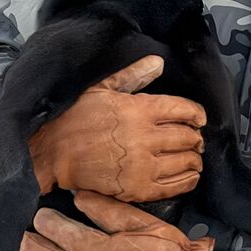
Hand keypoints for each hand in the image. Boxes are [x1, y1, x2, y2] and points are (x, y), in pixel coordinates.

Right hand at [28, 55, 206, 202]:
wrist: (52, 153)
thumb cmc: (73, 118)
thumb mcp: (101, 88)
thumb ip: (133, 76)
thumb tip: (158, 62)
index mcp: (139, 109)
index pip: (184, 110)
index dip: (197, 115)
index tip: (199, 119)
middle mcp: (145, 136)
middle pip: (189, 137)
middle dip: (196, 138)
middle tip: (195, 140)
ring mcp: (143, 164)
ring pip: (186, 161)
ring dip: (194, 159)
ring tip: (192, 158)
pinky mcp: (138, 188)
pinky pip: (175, 186)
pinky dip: (188, 181)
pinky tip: (189, 176)